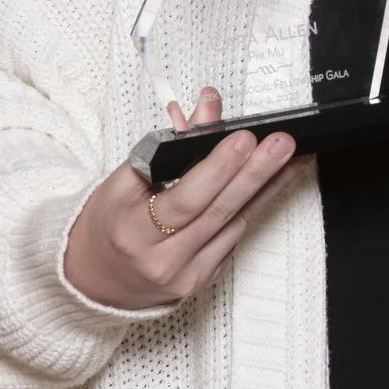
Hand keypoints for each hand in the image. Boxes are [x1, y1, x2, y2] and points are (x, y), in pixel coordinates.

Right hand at [61, 88, 301, 310]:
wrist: (96, 278)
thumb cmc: (110, 222)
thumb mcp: (124, 180)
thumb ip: (170, 145)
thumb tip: (209, 109)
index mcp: (132, 230)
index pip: (183, 199)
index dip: (217, 169)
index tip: (244, 138)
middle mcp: (160, 258)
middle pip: (217, 211)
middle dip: (255, 173)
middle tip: (281, 143)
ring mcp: (186, 274)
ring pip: (235, 224)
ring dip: (268, 187)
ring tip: (292, 157)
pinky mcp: (204, 280)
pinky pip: (236, 237)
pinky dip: (257, 206)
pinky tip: (277, 182)